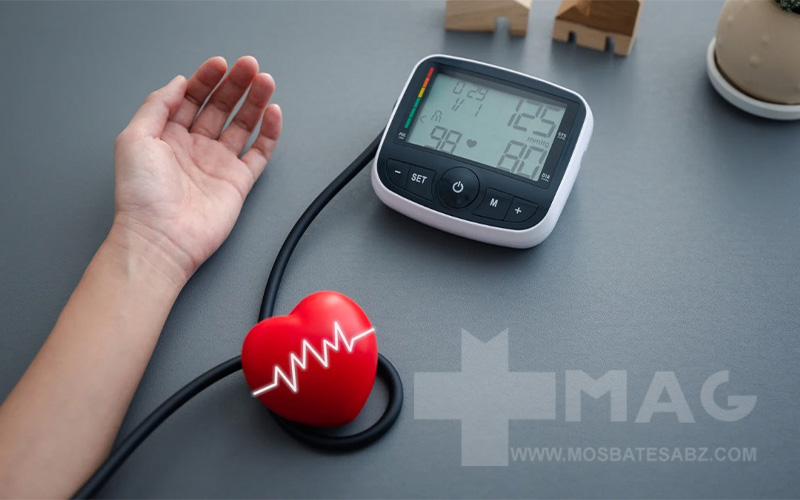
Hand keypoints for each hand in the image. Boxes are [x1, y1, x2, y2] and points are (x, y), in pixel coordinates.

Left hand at [111, 56, 281, 285]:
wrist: (161, 237)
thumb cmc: (141, 195)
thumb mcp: (135, 138)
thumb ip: (157, 105)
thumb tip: (178, 82)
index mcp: (168, 135)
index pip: (192, 98)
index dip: (207, 79)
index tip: (220, 64)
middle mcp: (194, 147)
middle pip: (220, 107)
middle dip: (236, 84)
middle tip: (250, 67)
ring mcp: (218, 164)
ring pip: (242, 124)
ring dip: (255, 102)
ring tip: (265, 82)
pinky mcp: (239, 181)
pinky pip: (259, 152)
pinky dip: (269, 133)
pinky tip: (273, 113)